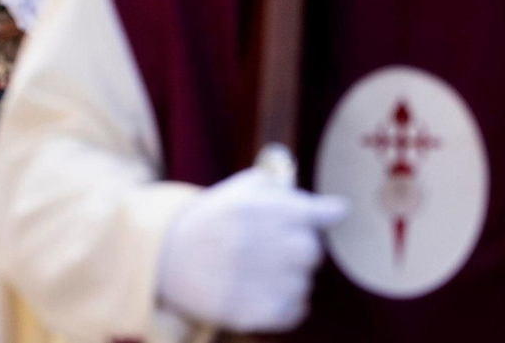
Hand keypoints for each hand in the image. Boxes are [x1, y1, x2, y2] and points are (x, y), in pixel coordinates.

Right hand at [156, 166, 346, 332]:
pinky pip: (295, 311)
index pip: (314, 214)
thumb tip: (339, 208)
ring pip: (304, 283)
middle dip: (300, 248)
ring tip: (263, 270)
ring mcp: (253, 280)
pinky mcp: (250, 313)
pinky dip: (288, 304)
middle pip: (312, 251)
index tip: (331, 213)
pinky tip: (265, 290)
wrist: (165, 257)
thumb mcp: (240, 191)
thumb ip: (285, 191)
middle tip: (277, 248)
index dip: (326, 214)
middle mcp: (256, 243)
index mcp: (255, 208)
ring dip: (292, 277)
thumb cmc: (213, 220)